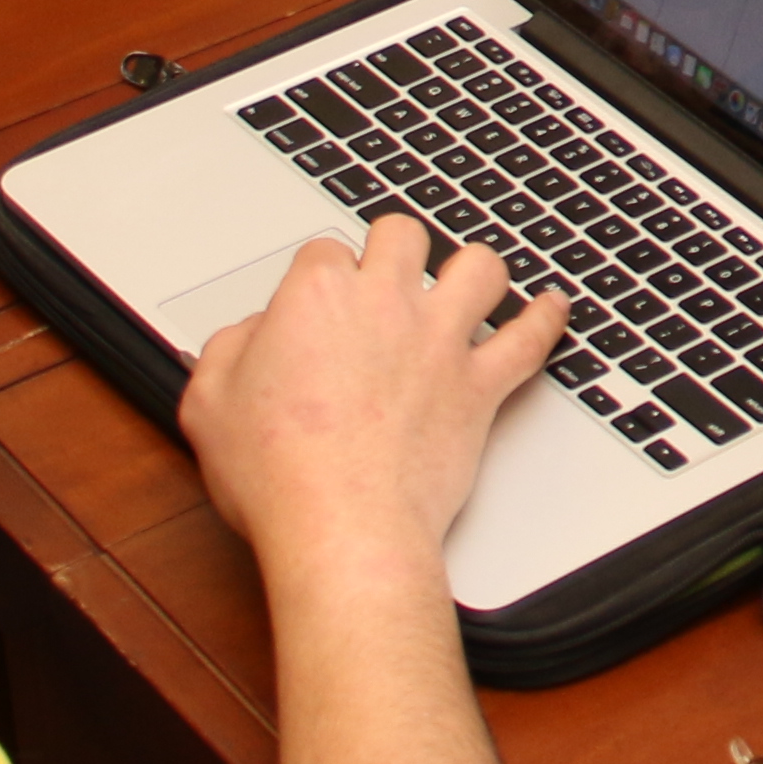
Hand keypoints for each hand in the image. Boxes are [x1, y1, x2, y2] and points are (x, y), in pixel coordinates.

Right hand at [181, 215, 564, 586]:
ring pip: (479, 268)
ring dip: (473, 269)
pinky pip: (531, 338)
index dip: (320, 276)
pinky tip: (553, 308)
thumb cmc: (279, 477)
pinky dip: (547, 319)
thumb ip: (228, 351)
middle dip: (394, 249)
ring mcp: (440, 342)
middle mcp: (386, 305)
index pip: (324, 252)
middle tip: (389, 276)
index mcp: (317, 297)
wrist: (343, 528)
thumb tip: (252, 334)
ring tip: (467, 280)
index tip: (318, 301)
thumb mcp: (209, 405)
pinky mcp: (480, 387)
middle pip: (404, 235)